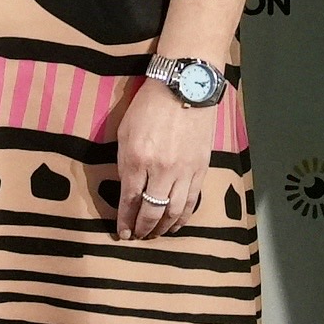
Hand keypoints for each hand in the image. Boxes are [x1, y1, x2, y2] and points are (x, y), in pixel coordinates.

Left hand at [111, 63, 233, 236]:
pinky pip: (191, 200)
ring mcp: (183, 171)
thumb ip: (125, 162)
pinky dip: (183, 216)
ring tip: (155, 235)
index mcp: (137, 159)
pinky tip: (176, 224)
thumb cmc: (150, 105)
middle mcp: (161, 170)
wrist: (185, 87)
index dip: (125, 220)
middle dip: (143, 228)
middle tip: (138, 237)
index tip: (122, 233)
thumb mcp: (125, 131)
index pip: (130, 200)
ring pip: (173, 210)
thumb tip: (127, 188)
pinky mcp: (200, 169)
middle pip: (151, 211)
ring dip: (163, 228)